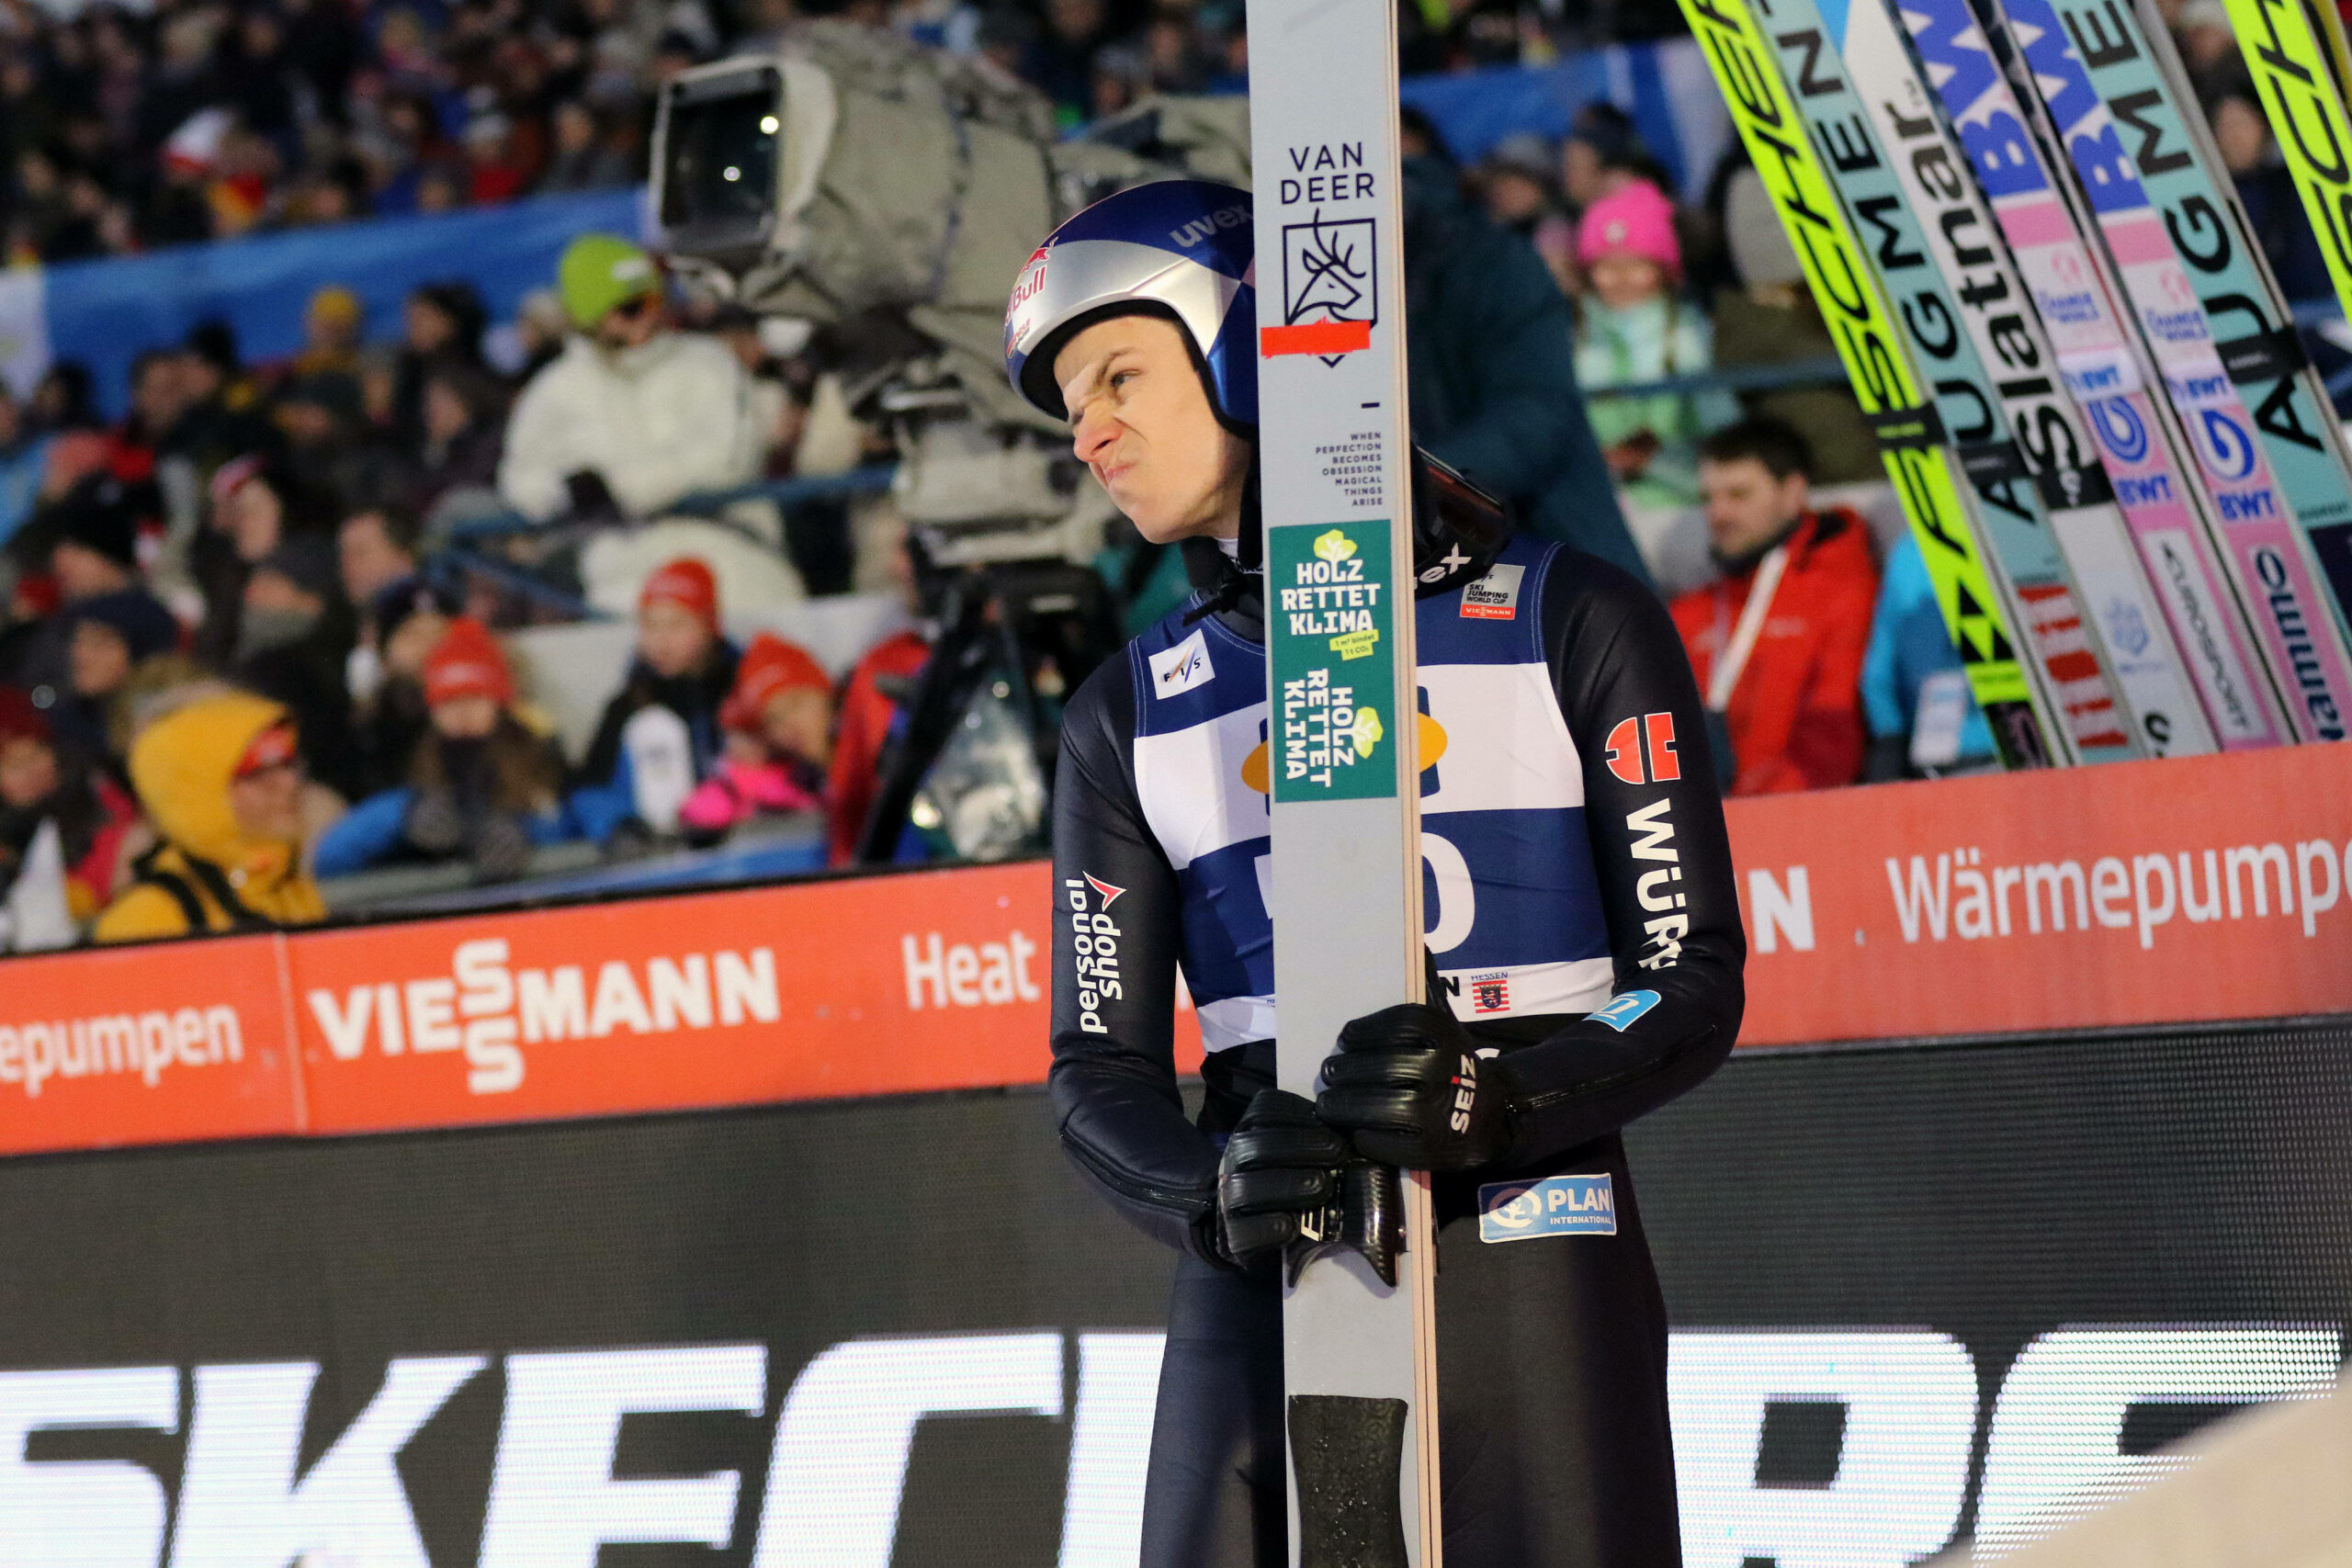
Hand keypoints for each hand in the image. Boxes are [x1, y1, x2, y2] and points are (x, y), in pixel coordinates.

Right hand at [1215, 1090, 1403, 1285]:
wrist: (1264, 1225)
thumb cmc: (1297, 1178)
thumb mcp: (1307, 1150)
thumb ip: (1323, 1135)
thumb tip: (1357, 1127)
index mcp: (1252, 1131)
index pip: (1264, 1111)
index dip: (1296, 1113)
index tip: (1332, 1123)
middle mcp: (1235, 1160)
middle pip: (1254, 1146)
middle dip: (1299, 1147)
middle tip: (1338, 1153)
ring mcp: (1229, 1199)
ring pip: (1244, 1189)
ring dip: (1287, 1186)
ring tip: (1323, 1186)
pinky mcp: (1233, 1237)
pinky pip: (1242, 1233)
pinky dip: (1267, 1229)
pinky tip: (1292, 1226)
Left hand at [1317, 1002, 1516, 1170]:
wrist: (1493, 1116)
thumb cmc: (1453, 1067)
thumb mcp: (1445, 1032)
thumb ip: (1419, 1005)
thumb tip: (1412, 958)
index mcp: (1446, 1035)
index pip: (1399, 1026)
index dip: (1364, 1032)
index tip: (1344, 1040)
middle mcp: (1446, 1069)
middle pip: (1384, 1067)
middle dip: (1347, 1071)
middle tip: (1328, 1074)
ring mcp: (1441, 1110)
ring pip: (1383, 1106)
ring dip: (1347, 1105)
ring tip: (1329, 1104)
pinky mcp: (1435, 1147)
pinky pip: (1390, 1143)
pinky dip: (1367, 1137)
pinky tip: (1356, 1130)